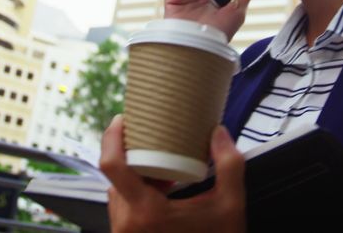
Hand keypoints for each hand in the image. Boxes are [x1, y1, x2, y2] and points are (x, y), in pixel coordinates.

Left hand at [99, 115, 246, 232]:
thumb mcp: (231, 205)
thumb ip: (229, 165)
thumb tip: (218, 132)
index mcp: (146, 212)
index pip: (112, 166)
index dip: (111, 138)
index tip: (123, 120)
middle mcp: (127, 224)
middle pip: (115, 177)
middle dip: (133, 157)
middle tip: (154, 141)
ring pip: (118, 193)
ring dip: (135, 177)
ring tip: (161, 168)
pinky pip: (124, 209)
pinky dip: (137, 195)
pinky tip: (161, 190)